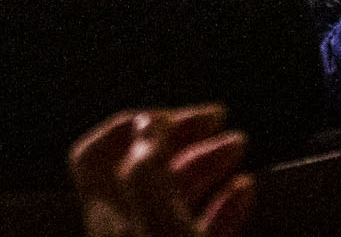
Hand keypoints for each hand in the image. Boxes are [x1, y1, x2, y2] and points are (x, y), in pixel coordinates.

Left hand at [70, 105, 253, 236]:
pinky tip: (244, 190)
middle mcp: (124, 228)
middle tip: (218, 119)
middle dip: (182, 137)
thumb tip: (146, 121)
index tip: (171, 115)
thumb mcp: (160, 224)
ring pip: (176, 195)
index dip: (130, 125)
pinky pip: (200, 227)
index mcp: (107, 216)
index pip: (95, 154)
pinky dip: (222, 205)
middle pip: (143, 167)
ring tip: (238, 146)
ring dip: (207, 164)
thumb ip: (148, 169)